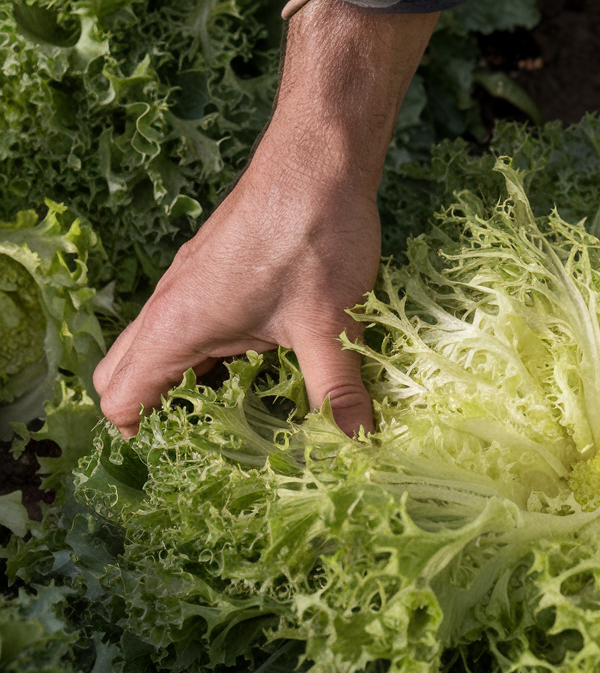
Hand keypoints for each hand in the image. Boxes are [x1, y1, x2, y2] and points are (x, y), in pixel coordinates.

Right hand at [94, 0, 437, 437]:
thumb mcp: (330, 327)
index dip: (139, 436)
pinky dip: (209, 352)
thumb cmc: (312, 236)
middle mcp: (171, 304)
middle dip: (153, 413)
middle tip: (204, 447)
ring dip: (184, 382)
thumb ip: (337, 390)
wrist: (321, 159)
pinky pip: (193, 323)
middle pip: (126, 371)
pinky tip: (259, 367)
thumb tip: (358, 441)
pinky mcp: (218, 270)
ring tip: (235, 419)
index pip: (121, 397)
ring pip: (162, 346)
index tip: (180, 466)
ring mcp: (192, 284)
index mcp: (177, 326)